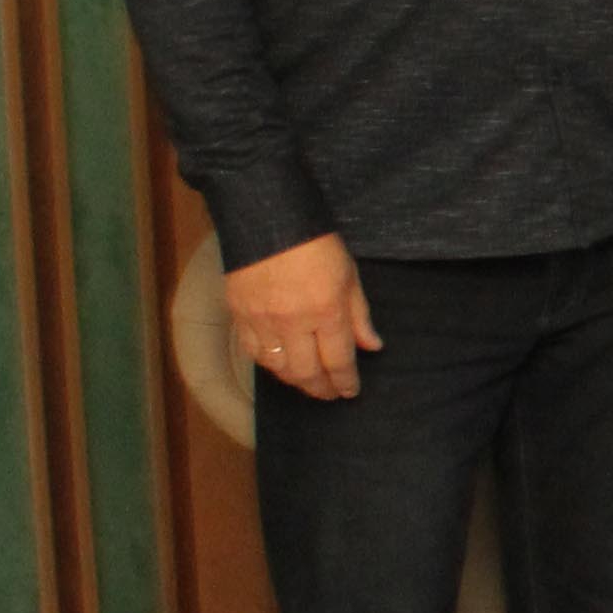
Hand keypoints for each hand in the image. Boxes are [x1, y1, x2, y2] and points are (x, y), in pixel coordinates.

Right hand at [223, 231, 379, 401]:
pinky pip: (254, 352)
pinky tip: (281, 364)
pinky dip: (270, 364)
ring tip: (308, 382)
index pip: (338, 360)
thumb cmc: (316, 243)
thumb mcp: (349, 274)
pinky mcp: (240, 315)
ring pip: (279, 368)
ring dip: (295, 381)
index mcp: (326, 310)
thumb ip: (360, 315)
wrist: (266, 219)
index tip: (350, 391)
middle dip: (322, 389)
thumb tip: (372, 346)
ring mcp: (263, 321)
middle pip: (307, 372)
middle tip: (331, 394)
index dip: (346, 381)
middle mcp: (293, 322)